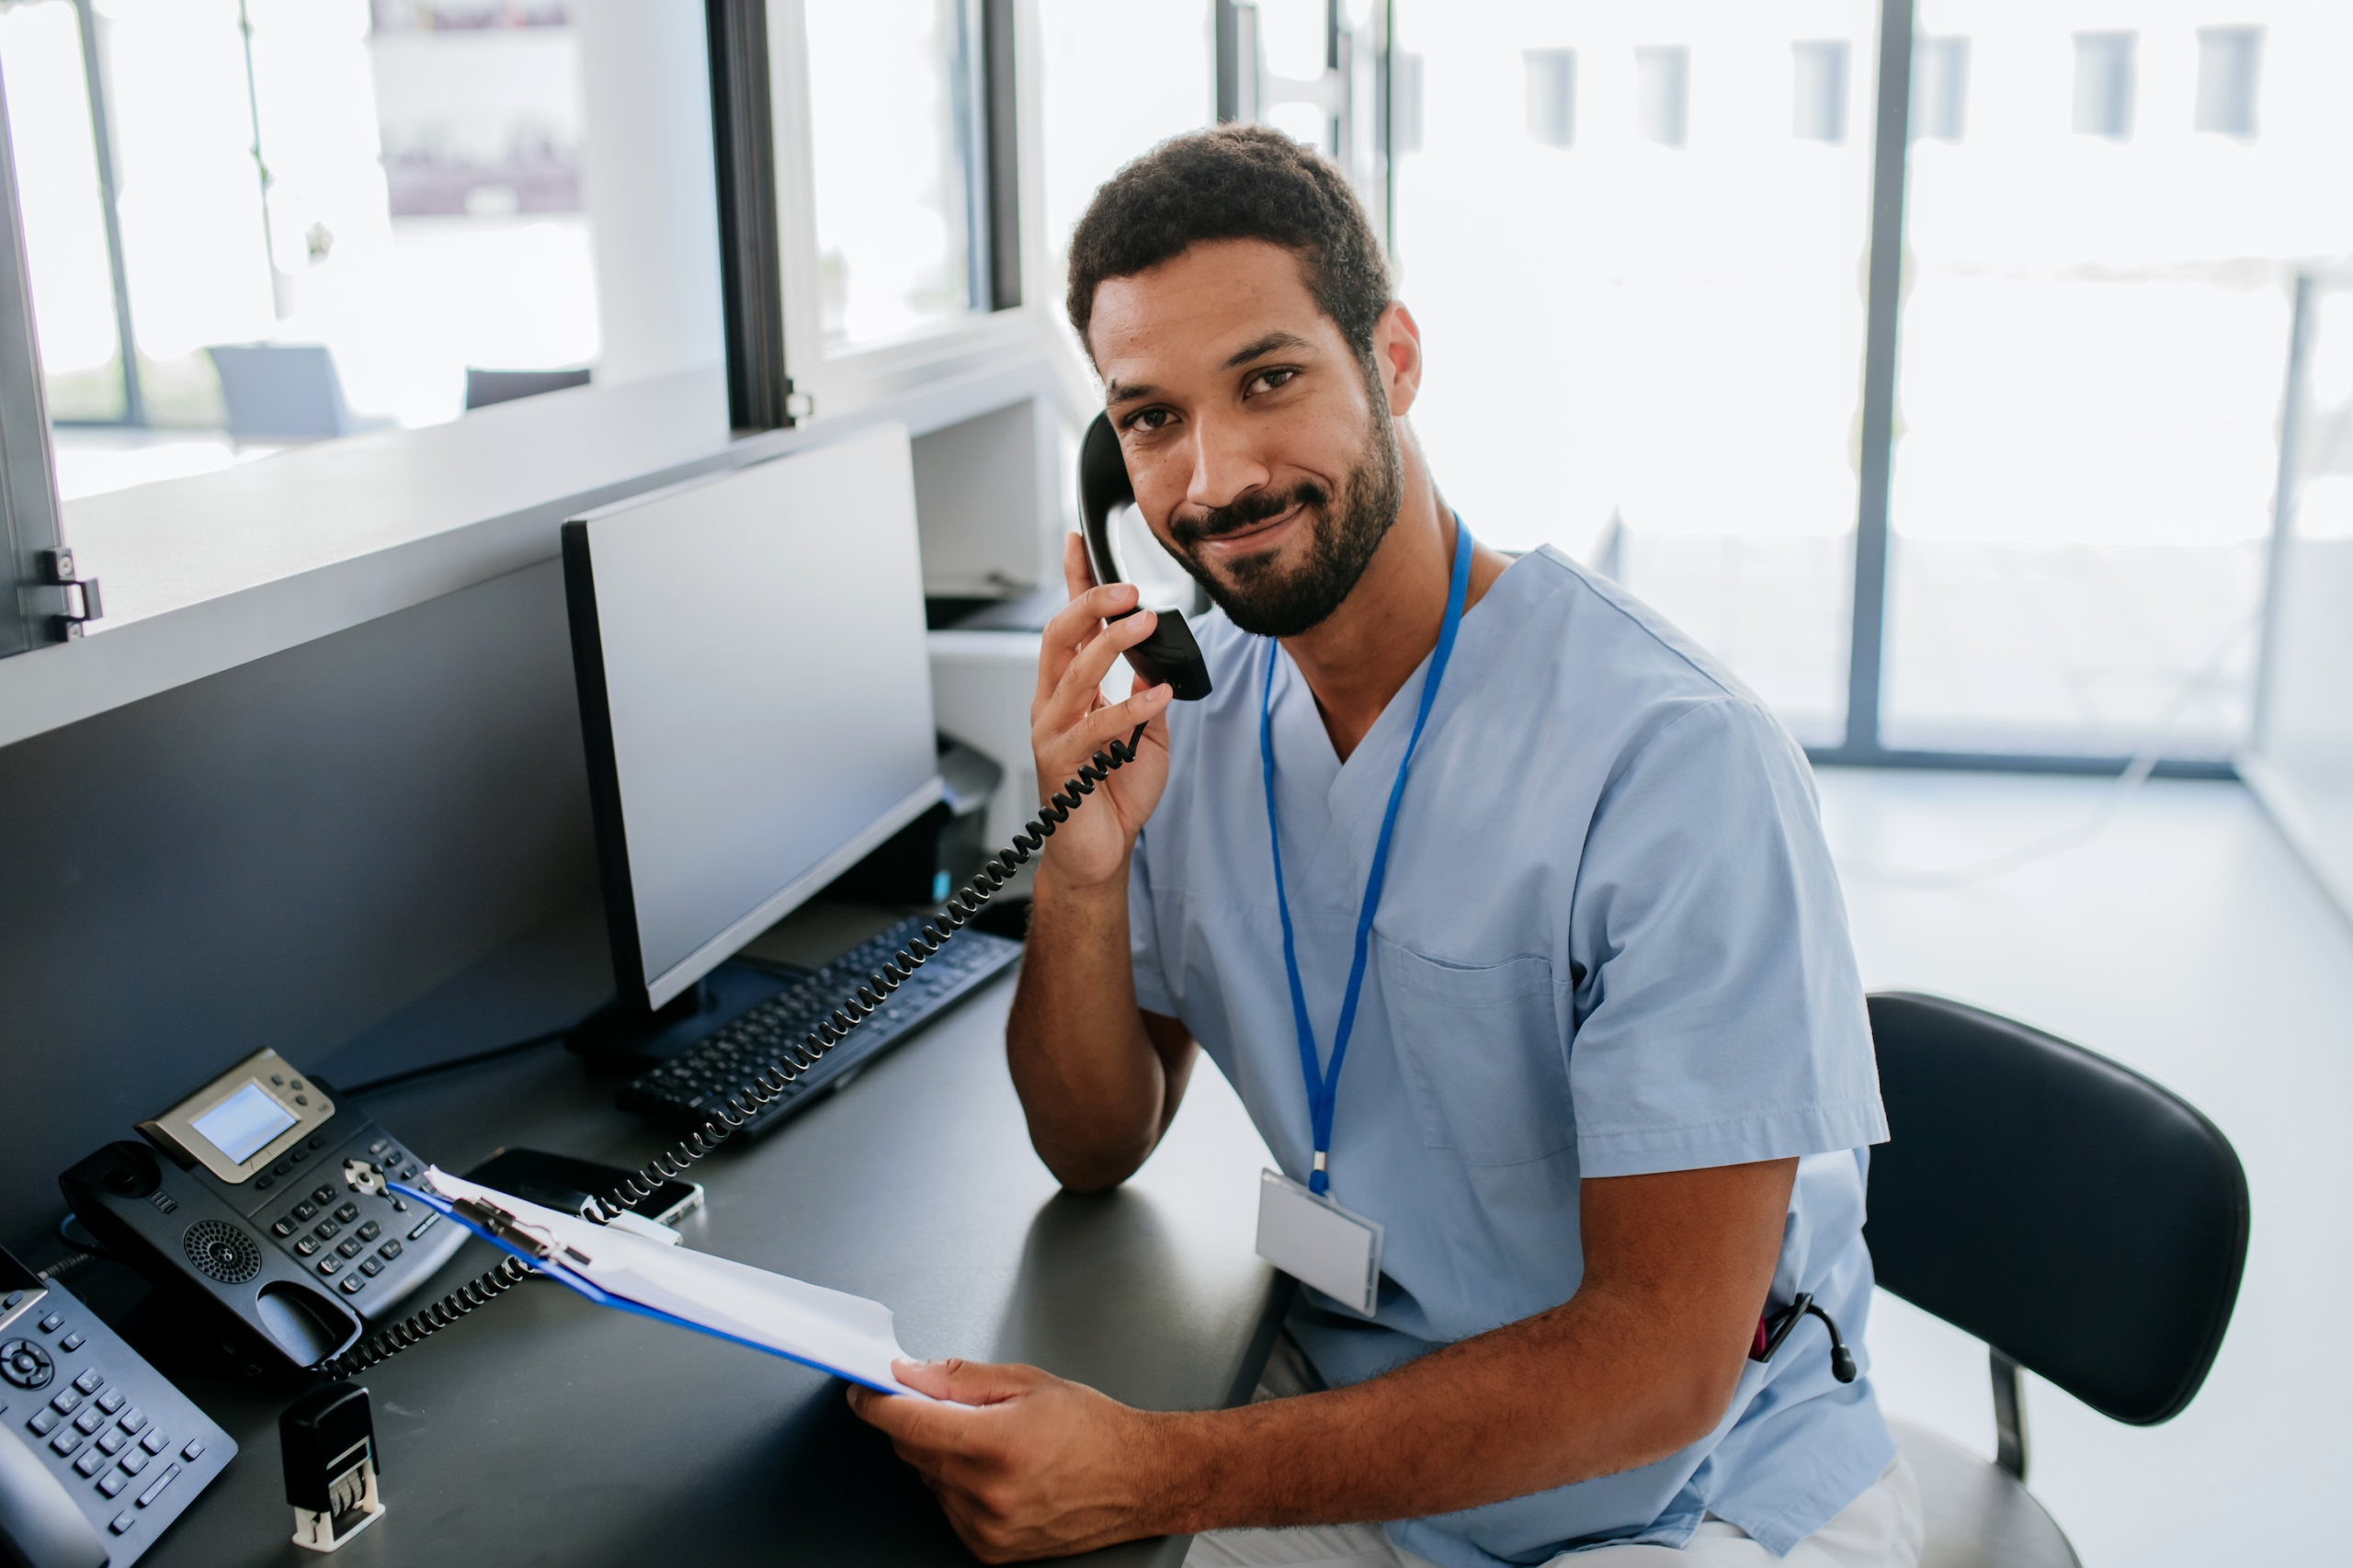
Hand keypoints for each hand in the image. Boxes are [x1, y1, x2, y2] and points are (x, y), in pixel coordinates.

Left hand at [847, 1358, 1177, 1561]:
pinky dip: (959, 1487)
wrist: (1137, 1479)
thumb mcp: (1028, 1382)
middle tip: (954, 1406)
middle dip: (921, 1422)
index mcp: (998, 1443)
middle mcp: (989, 1492)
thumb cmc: (1093, 1428)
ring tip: (994, 1442)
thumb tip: (910, 1374)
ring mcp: (988, 1527)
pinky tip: (997, 1473)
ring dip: (944, 1457)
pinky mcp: (989, 1549)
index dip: (877, 1404)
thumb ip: (960, 1378)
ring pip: (930, 1481)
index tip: (864, 1392)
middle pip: (915, 1452)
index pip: (910, 1424)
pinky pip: (949, 1508)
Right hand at [1028, 533, 1174, 893]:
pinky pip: (1096, 726)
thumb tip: (1158, 663)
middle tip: (1128, 589)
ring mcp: (1053, 734)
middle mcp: (1053, 706)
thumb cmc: (1114, 796)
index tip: (1079, 542)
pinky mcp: (1062, 764)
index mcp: (1069, 692)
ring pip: (1073, 673)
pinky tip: (1158, 693)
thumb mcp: (1144, 735)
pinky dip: (1130, 706)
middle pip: (1058, 637)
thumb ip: (1146, 697)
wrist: (1099, 855)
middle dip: (1090, 604)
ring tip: (1143, 624)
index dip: (1073, 583)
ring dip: (1110, 644)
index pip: (1068, 627)